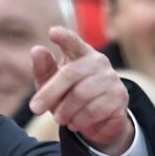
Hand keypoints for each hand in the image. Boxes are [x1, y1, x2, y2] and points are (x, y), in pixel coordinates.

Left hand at [29, 27, 131, 154]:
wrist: (98, 122)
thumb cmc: (68, 96)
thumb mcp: (50, 84)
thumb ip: (43, 68)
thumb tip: (36, 50)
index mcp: (80, 53)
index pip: (73, 42)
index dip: (64, 37)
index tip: (52, 32)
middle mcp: (98, 62)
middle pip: (70, 74)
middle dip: (49, 93)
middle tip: (35, 109)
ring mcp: (111, 78)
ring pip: (81, 95)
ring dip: (65, 111)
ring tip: (60, 118)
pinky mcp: (119, 97)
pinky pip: (94, 110)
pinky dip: (79, 120)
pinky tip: (74, 123)